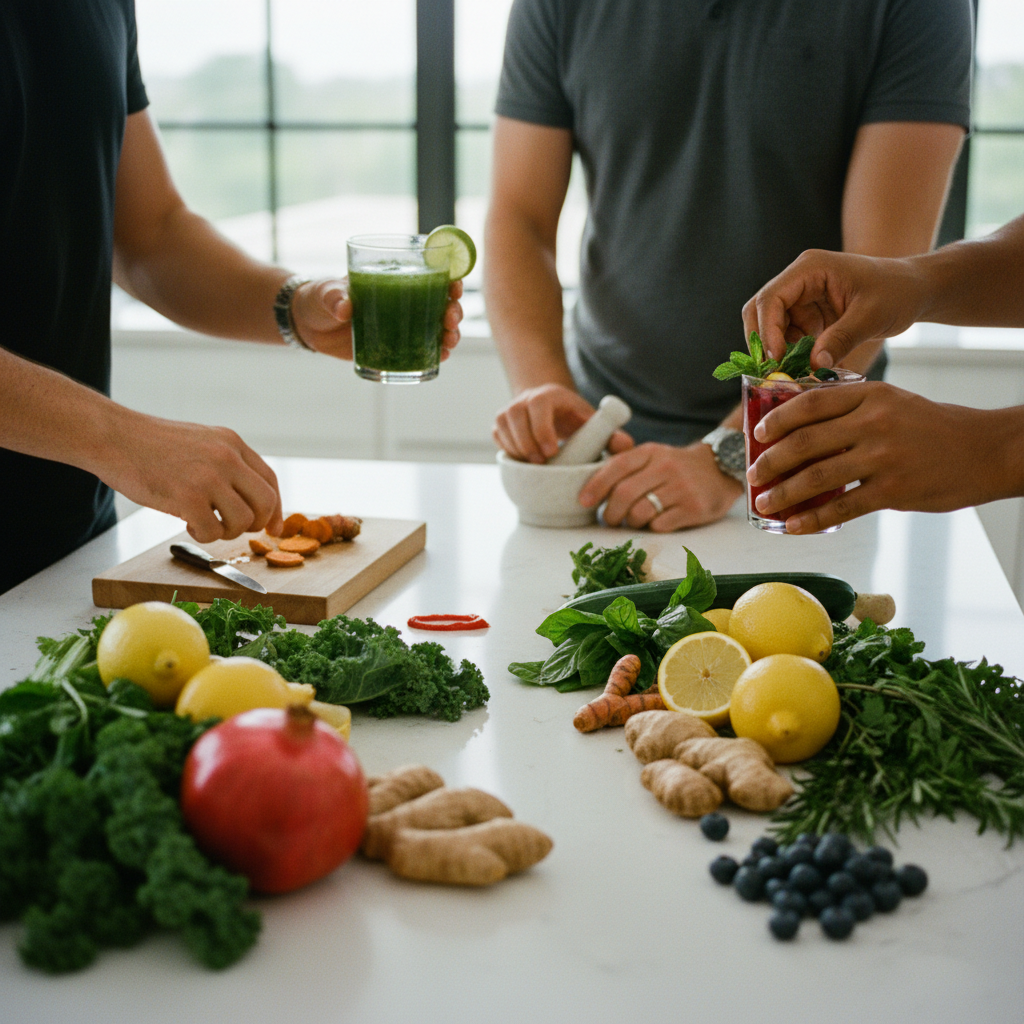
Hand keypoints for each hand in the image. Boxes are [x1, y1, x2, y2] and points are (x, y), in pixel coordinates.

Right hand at [96, 411, 283, 542]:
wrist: (112, 437)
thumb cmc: (149, 445)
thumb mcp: (200, 442)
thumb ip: (225, 463)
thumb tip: (246, 499)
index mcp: (232, 443)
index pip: (270, 480)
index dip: (276, 508)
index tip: (273, 527)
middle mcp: (227, 458)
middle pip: (265, 503)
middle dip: (256, 524)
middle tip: (235, 529)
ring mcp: (209, 477)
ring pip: (243, 521)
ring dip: (225, 531)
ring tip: (203, 523)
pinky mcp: (188, 497)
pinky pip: (212, 531)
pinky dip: (203, 536)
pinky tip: (187, 524)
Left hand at [290, 278, 463, 360]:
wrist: (308, 325)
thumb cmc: (320, 298)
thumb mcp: (325, 292)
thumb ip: (334, 297)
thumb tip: (344, 309)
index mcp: (394, 279)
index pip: (430, 274)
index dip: (448, 278)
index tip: (453, 285)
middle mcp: (404, 301)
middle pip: (441, 303)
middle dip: (453, 310)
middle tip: (450, 318)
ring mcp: (401, 325)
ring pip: (437, 328)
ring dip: (450, 334)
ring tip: (449, 340)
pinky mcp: (395, 346)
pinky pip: (423, 350)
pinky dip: (436, 353)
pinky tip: (442, 356)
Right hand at [493, 383, 633, 463]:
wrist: (554, 411)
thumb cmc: (576, 421)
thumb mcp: (594, 424)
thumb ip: (612, 435)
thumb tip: (626, 445)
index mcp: (551, 394)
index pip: (539, 404)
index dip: (542, 428)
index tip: (551, 451)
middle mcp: (527, 398)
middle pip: (515, 415)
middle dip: (526, 442)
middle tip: (541, 462)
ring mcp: (511, 409)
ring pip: (502, 425)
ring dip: (516, 447)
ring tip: (534, 463)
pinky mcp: (501, 422)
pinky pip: (497, 436)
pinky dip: (508, 450)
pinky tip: (524, 460)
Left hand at [579, 442, 742, 531]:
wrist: (721, 470)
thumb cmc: (676, 468)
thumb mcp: (653, 457)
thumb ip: (626, 467)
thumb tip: (591, 490)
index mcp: (650, 452)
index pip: (616, 466)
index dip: (596, 485)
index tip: (583, 501)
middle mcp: (666, 467)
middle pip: (624, 493)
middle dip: (610, 512)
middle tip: (609, 520)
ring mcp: (681, 488)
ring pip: (640, 512)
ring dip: (630, 522)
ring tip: (633, 522)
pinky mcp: (694, 508)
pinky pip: (660, 525)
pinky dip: (651, 528)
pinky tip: (655, 523)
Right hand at [741, 249, 927, 368]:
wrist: (915, 290)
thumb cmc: (898, 292)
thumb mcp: (872, 316)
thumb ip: (841, 339)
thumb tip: (814, 365)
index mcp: (810, 268)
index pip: (771, 298)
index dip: (767, 330)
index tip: (777, 360)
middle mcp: (799, 279)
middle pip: (760, 311)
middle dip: (764, 342)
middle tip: (774, 371)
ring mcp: (801, 296)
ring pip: (770, 326)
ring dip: (778, 350)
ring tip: (795, 371)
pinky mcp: (807, 313)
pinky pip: (787, 335)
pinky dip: (791, 353)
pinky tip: (806, 365)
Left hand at [747, 381, 994, 533]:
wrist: (984, 450)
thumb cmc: (930, 427)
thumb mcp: (891, 402)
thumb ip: (849, 410)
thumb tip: (797, 429)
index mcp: (869, 395)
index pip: (810, 403)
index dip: (777, 419)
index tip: (757, 434)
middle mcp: (873, 422)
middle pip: (805, 441)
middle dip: (770, 462)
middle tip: (752, 475)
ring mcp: (883, 457)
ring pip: (817, 476)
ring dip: (783, 493)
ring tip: (764, 503)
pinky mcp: (893, 490)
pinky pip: (841, 507)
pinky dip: (812, 518)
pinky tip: (793, 525)